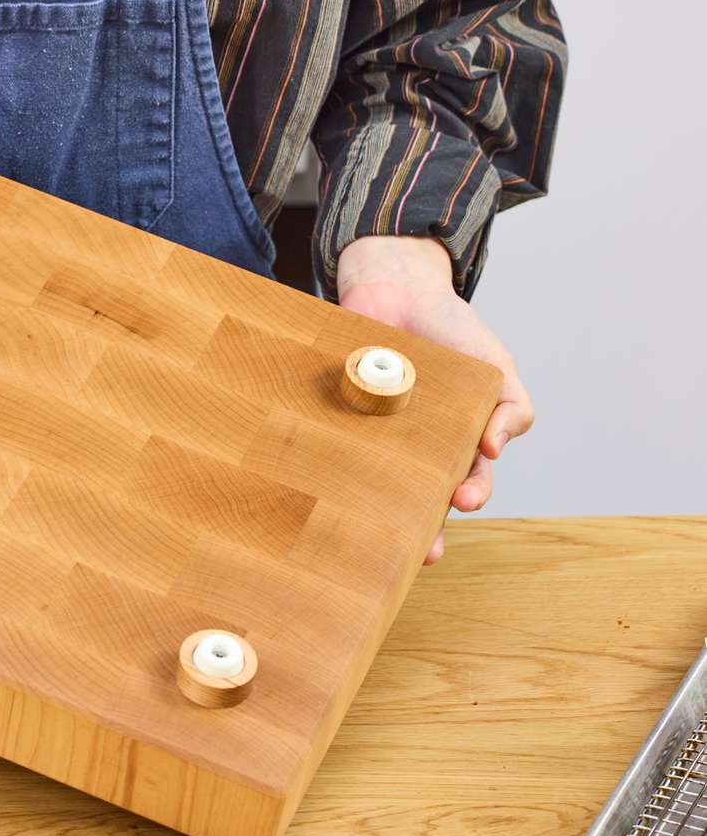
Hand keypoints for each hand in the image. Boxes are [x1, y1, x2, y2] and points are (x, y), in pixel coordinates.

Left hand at [336, 236, 533, 564]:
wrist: (395, 287)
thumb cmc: (452, 333)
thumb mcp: (496, 367)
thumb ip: (510, 407)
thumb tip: (495, 448)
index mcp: (453, 445)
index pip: (465, 483)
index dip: (468, 497)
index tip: (464, 500)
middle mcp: (410, 450)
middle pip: (417, 499)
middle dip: (423, 530)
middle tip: (423, 548)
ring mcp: (371, 438)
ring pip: (370, 486)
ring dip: (372, 516)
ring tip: (372, 536)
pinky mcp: (335, 422)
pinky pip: (329, 451)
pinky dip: (326, 468)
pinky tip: (324, 487)